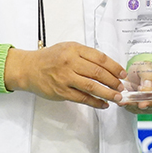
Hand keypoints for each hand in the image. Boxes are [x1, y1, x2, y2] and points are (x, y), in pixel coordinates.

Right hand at [3, 42, 125, 108]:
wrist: (28, 68)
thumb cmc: (50, 58)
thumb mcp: (68, 48)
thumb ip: (86, 55)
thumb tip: (108, 66)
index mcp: (74, 49)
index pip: (100, 58)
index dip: (114, 67)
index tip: (122, 74)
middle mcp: (70, 62)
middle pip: (98, 72)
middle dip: (113, 81)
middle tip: (122, 87)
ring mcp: (65, 78)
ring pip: (92, 86)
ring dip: (107, 93)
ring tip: (117, 97)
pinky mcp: (61, 92)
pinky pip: (82, 98)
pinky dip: (95, 102)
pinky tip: (103, 104)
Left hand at [120, 61, 151, 114]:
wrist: (134, 71)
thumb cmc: (146, 68)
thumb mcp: (148, 68)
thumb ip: (148, 78)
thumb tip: (147, 89)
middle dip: (148, 105)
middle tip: (142, 104)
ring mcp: (148, 104)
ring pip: (143, 109)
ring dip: (135, 105)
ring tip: (128, 100)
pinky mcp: (136, 106)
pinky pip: (132, 108)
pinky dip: (127, 105)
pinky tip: (122, 101)